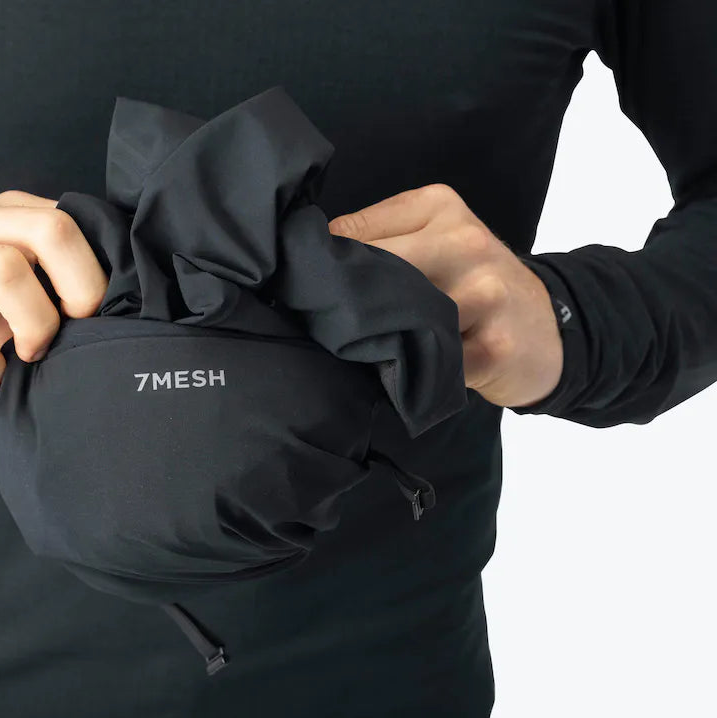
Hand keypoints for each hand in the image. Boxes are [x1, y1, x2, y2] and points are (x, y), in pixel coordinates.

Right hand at [0, 190, 106, 392]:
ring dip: (35, 325)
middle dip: (80, 289)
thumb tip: (107, 305)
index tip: (92, 313)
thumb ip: (43, 274)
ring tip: (26, 354)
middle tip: (73, 328)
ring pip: (6, 269)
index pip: (70, 219)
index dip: (96, 271)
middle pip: (49, 231)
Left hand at [328, 183, 561, 407]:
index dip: (321, 266)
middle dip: (339, 303)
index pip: (354, 232)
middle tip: (318, 326)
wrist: (551, 328)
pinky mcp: (492, 347)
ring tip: (353, 351)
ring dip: (369, 341)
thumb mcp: (435, 236)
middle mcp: (464, 243)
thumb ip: (378, 236)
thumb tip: (308, 256)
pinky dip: (404, 373)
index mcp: (440, 206)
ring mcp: (483, 295)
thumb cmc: (474, 282)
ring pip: (399, 318)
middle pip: (373, 272)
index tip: (303, 289)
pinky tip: (395, 374)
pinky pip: (429, 363)